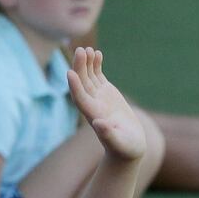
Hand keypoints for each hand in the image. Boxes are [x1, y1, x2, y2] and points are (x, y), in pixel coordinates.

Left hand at [66, 48, 146, 165]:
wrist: (128, 147)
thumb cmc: (126, 148)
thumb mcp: (119, 143)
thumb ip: (108, 135)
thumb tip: (98, 124)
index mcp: (94, 115)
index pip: (81, 99)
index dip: (75, 87)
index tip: (70, 73)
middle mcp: (93, 105)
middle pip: (82, 84)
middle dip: (80, 67)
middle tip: (80, 51)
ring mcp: (98, 97)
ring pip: (88, 77)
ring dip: (86, 63)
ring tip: (86, 49)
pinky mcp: (106, 93)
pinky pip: (98, 77)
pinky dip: (96, 65)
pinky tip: (96, 53)